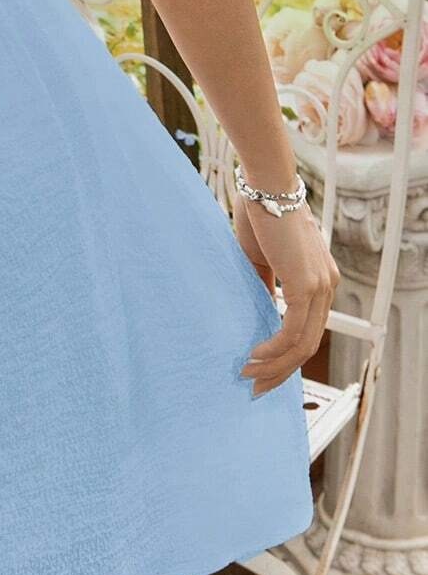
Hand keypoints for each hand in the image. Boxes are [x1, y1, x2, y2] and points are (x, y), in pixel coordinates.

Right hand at [233, 192, 338, 396]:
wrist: (267, 187)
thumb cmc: (261, 214)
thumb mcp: (262, 259)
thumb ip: (266, 285)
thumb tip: (257, 309)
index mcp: (320, 281)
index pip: (308, 330)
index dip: (286, 355)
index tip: (263, 370)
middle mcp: (327, 287)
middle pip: (308, 345)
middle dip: (280, 372)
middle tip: (256, 387)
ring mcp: (320, 288)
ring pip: (301, 344)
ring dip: (274, 366)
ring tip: (248, 375)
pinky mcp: (306, 287)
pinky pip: (292, 332)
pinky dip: (273, 350)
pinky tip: (253, 356)